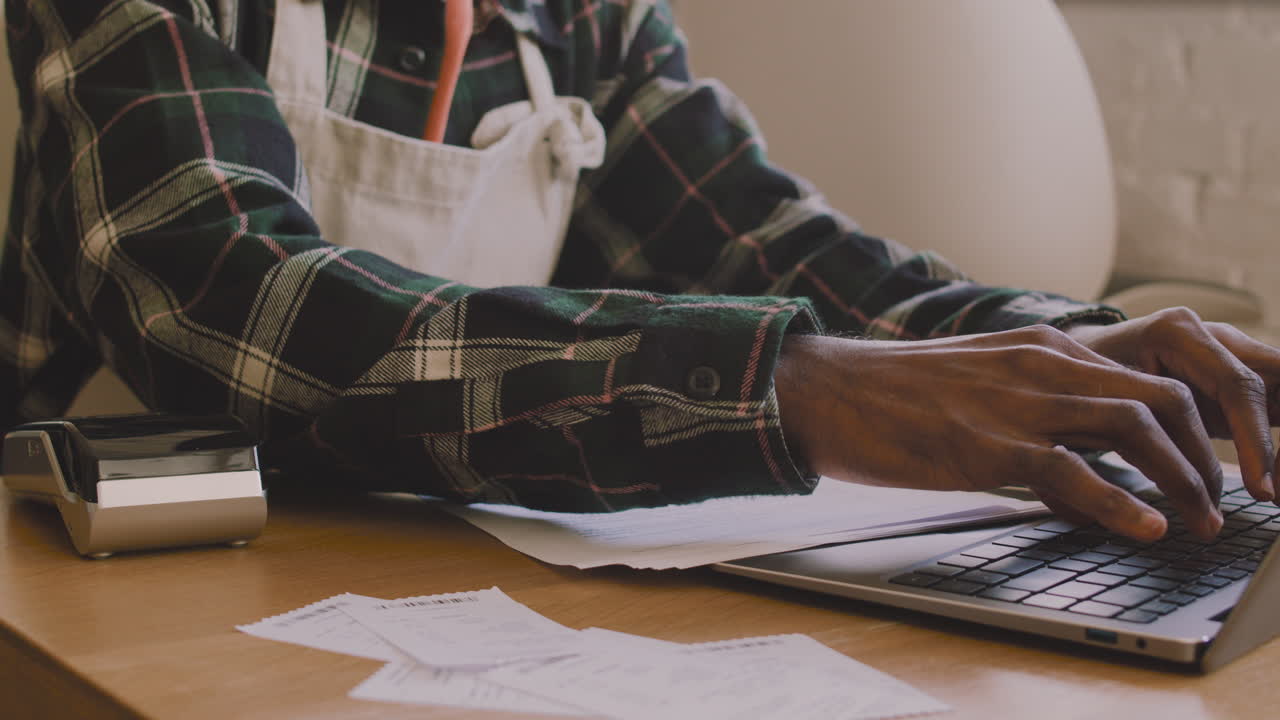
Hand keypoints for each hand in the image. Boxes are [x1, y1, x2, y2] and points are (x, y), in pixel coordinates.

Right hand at [774, 326, 1225, 541]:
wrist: (825, 389)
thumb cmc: (892, 395)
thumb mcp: (978, 385)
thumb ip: (1031, 408)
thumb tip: (1074, 465)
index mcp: (1043, 348)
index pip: (1148, 378)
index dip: (1191, 430)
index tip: (1199, 472)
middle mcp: (1042, 366)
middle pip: (1162, 399)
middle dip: (1203, 457)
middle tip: (1214, 505)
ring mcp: (1016, 403)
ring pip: (1135, 427)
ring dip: (1181, 481)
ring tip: (1196, 524)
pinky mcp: (986, 444)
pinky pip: (1074, 471)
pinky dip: (1121, 503)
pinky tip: (1146, 527)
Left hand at [1064, 306, 1279, 501]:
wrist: (1068, 360)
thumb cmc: (1074, 383)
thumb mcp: (1088, 403)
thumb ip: (1118, 433)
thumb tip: (1125, 496)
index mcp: (1176, 333)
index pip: (1236, 386)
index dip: (1254, 441)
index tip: (1258, 489)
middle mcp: (1211, 335)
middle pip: (1270, 383)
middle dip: (1277, 443)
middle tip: (1272, 496)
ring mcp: (1227, 354)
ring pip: (1276, 392)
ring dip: (1277, 446)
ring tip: (1273, 495)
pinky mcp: (1232, 381)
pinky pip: (1270, 406)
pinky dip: (1268, 446)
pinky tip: (1268, 485)